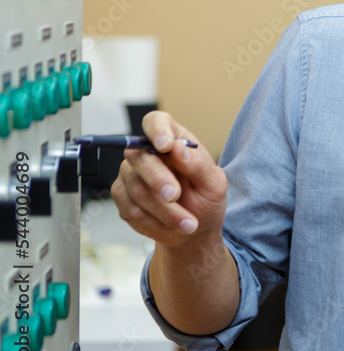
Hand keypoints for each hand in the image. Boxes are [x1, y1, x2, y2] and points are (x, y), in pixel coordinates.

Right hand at [111, 111, 227, 248]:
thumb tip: (178, 147)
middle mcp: (147, 152)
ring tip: (187, 224)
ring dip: (164, 211)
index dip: (157, 130)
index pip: (156, 121)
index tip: (165, 146)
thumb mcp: (214, 184)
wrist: (194, 229)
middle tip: (175, 196)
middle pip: (140, 157)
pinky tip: (170, 227)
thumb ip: (198, 165)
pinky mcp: (122, 196)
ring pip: (136, 189)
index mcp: (174, 139)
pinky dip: (153, 222)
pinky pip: (130, 208)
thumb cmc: (206, 199)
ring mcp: (130, 173)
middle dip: (159, 180)